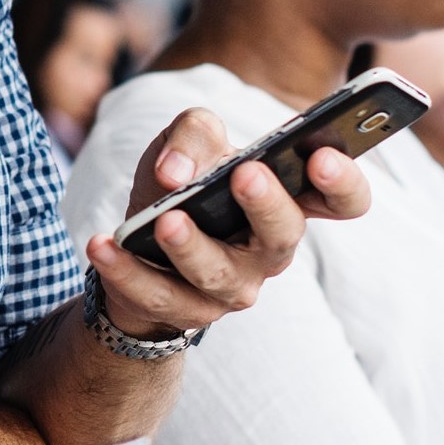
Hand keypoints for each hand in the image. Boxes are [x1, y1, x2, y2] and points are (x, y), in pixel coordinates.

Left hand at [81, 109, 369, 338]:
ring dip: (191, 246)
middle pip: (284, 235)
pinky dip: (125, 270)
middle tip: (245, 173)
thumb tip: (176, 172)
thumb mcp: (187, 141)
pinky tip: (102, 244)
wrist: (138, 241)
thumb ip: (193, 133)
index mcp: (287, 201)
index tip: (322, 156)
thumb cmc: (180, 181)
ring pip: (216, 272)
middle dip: (266, 205)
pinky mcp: (184, 310)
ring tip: (165, 219)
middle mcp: (269, 249)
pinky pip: (156, 294)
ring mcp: (230, 286)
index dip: (342, 182)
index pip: (341, 200)